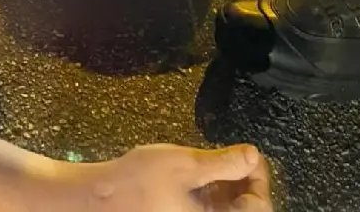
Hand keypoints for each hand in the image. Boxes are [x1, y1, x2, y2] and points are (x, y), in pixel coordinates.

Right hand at [74, 143, 272, 210]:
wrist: (101, 198)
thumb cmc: (141, 182)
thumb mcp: (185, 165)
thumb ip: (222, 163)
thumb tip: (252, 155)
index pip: (257, 208)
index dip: (259, 180)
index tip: (252, 154)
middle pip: (243, 210)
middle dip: (245, 183)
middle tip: (239, 155)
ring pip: (227, 210)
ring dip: (230, 187)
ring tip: (222, 160)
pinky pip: (209, 210)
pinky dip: (213, 192)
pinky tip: (204, 173)